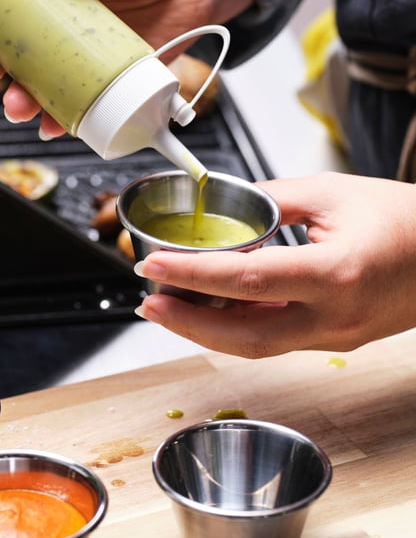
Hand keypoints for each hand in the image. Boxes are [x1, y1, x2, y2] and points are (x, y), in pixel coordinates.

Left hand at [133, 172, 415, 357]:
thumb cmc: (404, 219)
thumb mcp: (332, 192)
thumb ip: (271, 200)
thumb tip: (225, 208)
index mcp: (335, 274)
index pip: (246, 281)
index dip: (192, 275)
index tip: (153, 266)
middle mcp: (334, 318)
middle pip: (243, 337)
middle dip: (186, 322)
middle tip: (148, 300)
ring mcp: (336, 336)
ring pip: (256, 344)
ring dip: (207, 328)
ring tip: (169, 304)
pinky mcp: (336, 340)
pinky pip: (276, 338)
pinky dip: (237, 325)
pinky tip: (212, 307)